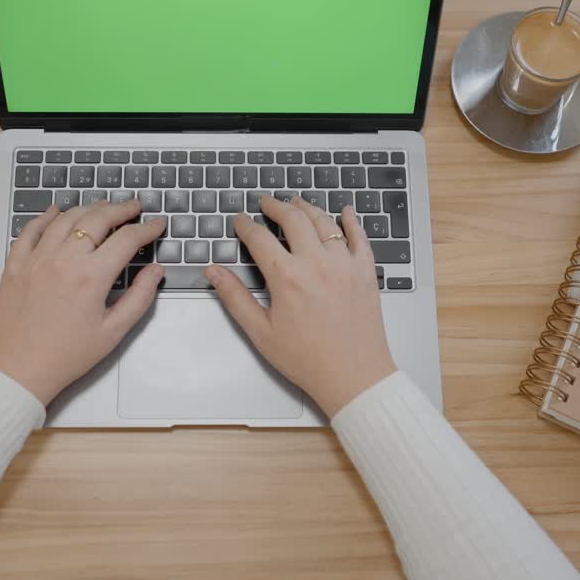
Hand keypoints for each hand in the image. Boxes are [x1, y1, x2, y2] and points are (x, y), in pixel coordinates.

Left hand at [0, 201, 165, 403]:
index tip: (157, 225)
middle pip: (97, 219)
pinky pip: (31, 229)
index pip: (127, 239)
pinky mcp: (16, 264)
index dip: (147, 229)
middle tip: (134, 207)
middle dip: (121, 209)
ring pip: (66, 218)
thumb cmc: (65, 356)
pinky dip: (46, 216)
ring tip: (103, 207)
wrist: (18, 370)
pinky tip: (56, 211)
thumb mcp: (112, 332)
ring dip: (88, 208)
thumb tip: (155, 272)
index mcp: (91, 276)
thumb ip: (139, 298)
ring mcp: (37, 258)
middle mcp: (64, 259)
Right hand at [207, 196, 396, 416]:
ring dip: (307, 208)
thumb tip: (214, 272)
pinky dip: (352, 221)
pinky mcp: (365, 272)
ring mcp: (344, 264)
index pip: (260, 238)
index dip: (246, 226)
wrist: (353, 377)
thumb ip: (235, 298)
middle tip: (267, 202)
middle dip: (276, 206)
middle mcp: (317, 263)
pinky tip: (346, 212)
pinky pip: (360, 237)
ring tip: (297, 203)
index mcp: (287, 277)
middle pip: (293, 219)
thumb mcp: (261, 332)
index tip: (240, 220)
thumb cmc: (308, 359)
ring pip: (324, 222)